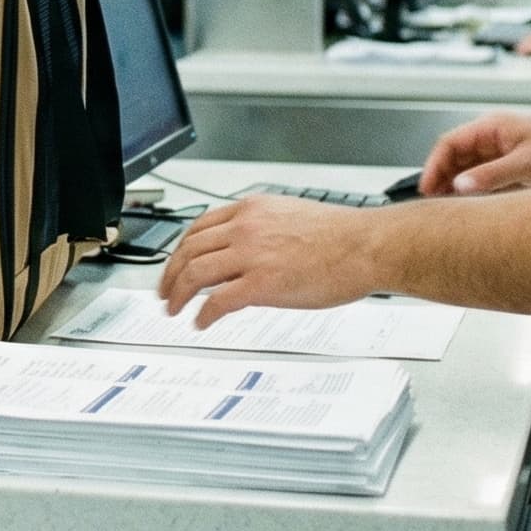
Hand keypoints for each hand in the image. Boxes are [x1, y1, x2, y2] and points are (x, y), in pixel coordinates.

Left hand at [159, 196, 378, 323]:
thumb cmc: (341, 236)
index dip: (181, 248)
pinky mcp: (262, 283)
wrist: (366, 246)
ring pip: (196, 273)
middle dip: (171, 273)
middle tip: (164, 291)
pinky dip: (203, 313)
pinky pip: (218, 300)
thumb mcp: (290, 217)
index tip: (175, 263)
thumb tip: (247, 254)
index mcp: (252, 209)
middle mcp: (246, 228)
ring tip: (174, 309)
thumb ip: (262, 230)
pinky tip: (201, 321)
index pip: (199, 227)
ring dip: (178, 294)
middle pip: (190, 249)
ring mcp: (252, 255)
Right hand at [420, 112, 530, 197]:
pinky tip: (470, 207)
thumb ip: (492, 176)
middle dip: (441, 178)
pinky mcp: (511, 169)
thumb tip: (460, 186)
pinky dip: (473, 192)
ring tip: (448, 208)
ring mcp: (502, 153)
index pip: (450, 143)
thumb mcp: (528, 165)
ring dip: (456, 186)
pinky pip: (483, 179)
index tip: (426, 187)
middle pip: (455, 157)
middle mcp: (494, 138)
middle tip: (432, 202)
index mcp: (493, 127)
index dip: (434, 165)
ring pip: (467, 170)